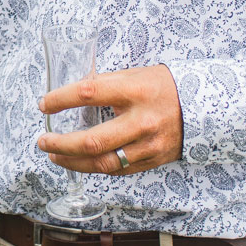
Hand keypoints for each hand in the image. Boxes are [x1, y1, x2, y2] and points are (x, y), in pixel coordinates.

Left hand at [37, 63, 182, 175]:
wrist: (202, 107)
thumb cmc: (163, 87)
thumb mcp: (135, 75)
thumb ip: (105, 84)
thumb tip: (71, 92)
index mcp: (135, 91)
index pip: (89, 93)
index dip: (61, 99)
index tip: (44, 104)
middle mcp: (142, 121)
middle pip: (93, 141)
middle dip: (61, 143)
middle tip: (43, 141)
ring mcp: (148, 145)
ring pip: (103, 163)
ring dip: (73, 161)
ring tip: (54, 155)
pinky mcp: (153, 161)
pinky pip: (118, 170)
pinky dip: (95, 166)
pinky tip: (80, 162)